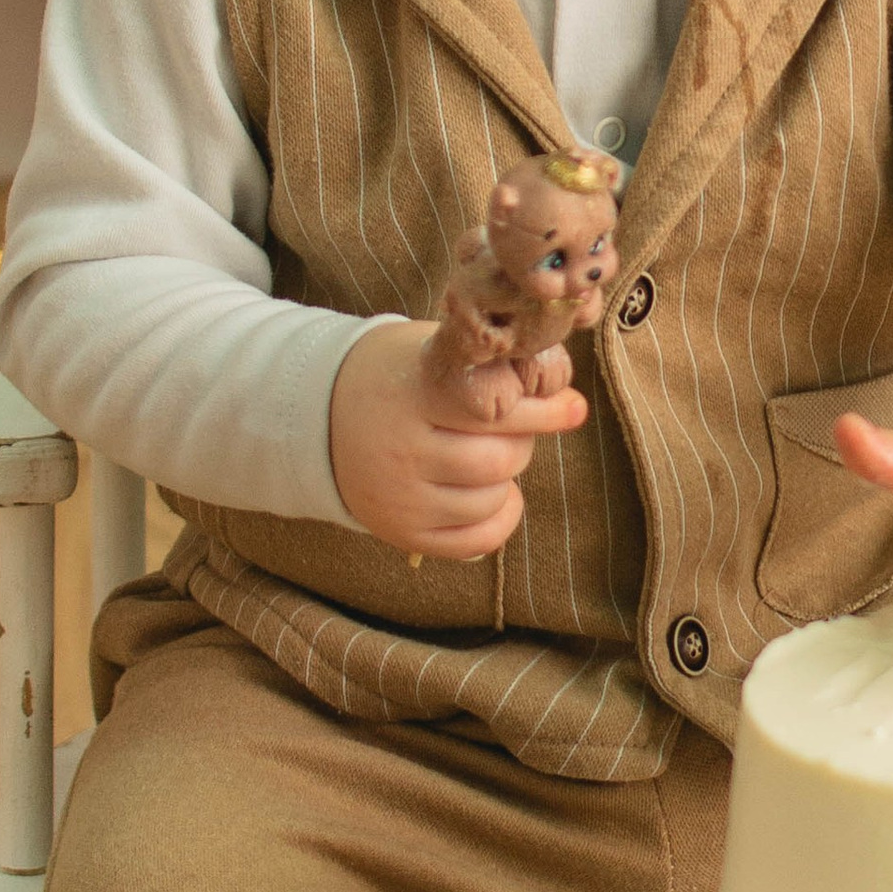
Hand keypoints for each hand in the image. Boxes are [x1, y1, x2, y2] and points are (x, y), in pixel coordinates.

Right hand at [329, 317, 586, 558]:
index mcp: (412, 395)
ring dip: (509, 475)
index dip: (540, 407)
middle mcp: (402, 451)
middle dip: (524, 439)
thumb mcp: (434, 352)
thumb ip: (493, 366)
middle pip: (500, 457)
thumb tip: (566, 392)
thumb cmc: (397, 376)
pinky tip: (494, 492)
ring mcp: (401, 498)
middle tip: (515, 424)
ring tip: (489, 452)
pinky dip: (501, 516)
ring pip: (492, 497)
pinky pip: (477, 539)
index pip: (494, 408)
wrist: (320, 417)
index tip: (572, 404)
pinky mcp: (403, 532)